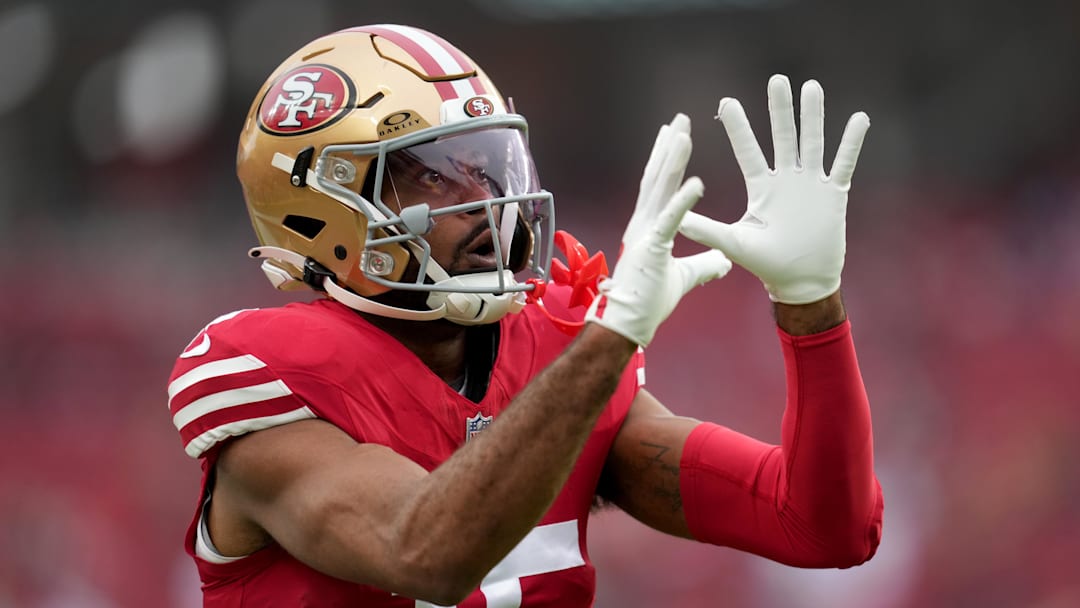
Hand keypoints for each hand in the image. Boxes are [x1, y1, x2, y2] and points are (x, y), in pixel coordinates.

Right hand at [586, 114, 731, 346]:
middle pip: (658, 178)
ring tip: (683, 133)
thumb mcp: (685, 278)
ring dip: (673, 160)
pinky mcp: (651, 247)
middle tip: (681, 120)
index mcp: (649, 227)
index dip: (667, 160)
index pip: (659, 186)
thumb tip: (724, 262)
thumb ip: (704, 266)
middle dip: (670, 148)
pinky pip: (671, 220)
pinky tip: (697, 182)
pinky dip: (683, 200)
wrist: (626, 324)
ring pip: (661, 189)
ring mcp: (645, 233)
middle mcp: (642, 223)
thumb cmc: (648, 303)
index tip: (675, 136)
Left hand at [679, 75, 869, 303]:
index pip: (748, 151)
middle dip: (779, 110)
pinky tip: (859, 118)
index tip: (726, 101)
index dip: (739, 128)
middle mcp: (786, 180)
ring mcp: (811, 185)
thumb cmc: (766, 263)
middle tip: (775, 80)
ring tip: (811, 86)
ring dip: (813, 117)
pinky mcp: (834, 195)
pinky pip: (844, 164)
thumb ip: (708, 229)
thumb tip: (677, 220)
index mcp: (761, 188)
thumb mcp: (734, 243)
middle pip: (782, 137)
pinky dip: (851, 143)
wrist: (801, 282)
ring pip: (812, 143)